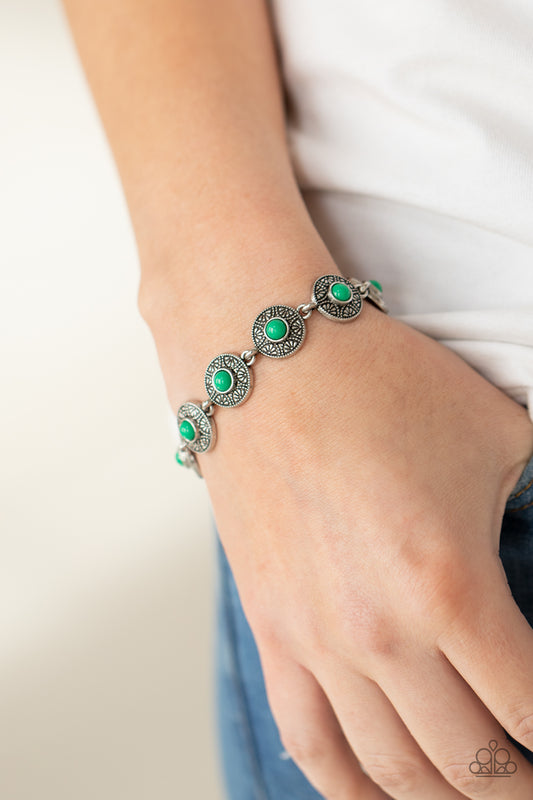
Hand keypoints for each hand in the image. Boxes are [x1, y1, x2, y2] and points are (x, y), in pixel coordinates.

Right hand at [160, 294, 532, 798]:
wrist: (267, 357)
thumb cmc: (381, 385)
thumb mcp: (503, 435)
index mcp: (452, 586)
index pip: (530, 712)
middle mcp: (380, 632)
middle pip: (468, 763)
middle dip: (513, 785)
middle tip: (528, 777)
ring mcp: (315, 639)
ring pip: (389, 771)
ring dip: (440, 798)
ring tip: (470, 793)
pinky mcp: (271, 627)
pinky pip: (309, 741)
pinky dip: (349, 789)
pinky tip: (377, 794)